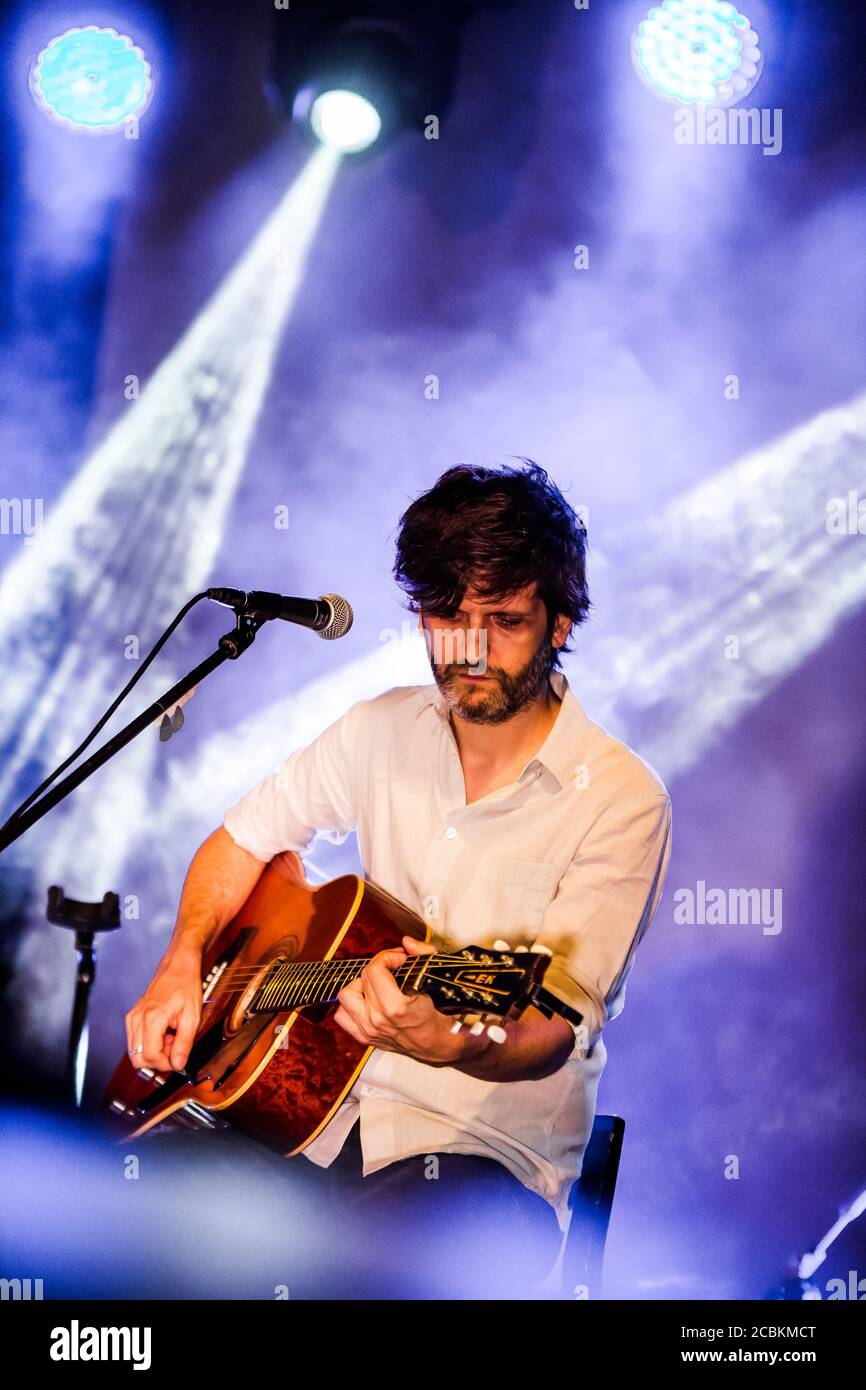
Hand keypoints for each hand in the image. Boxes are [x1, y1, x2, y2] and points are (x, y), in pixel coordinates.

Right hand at [124, 950, 202, 1073]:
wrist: (177, 967)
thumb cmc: (186, 986)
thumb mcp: (192, 1016)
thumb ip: (184, 1043)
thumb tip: (178, 1065)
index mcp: (152, 1018)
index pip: (150, 1056)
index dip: (165, 1064)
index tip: (178, 1059)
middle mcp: (137, 1018)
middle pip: (138, 1058)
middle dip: (158, 1059)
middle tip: (174, 1048)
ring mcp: (132, 1018)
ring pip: (135, 1052)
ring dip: (153, 1052)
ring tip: (170, 1038)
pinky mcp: (131, 1017)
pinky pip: (135, 1041)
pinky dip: (149, 1043)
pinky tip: (163, 1033)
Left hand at [333, 935, 475, 1066]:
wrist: (442, 1046)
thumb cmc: (442, 1017)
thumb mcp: (438, 981)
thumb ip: (423, 955)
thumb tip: (407, 943)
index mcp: (395, 1008)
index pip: (375, 969)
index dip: (388, 957)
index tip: (401, 959)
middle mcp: (378, 1021)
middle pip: (363, 978)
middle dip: (379, 966)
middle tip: (394, 967)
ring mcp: (369, 1031)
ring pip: (346, 995)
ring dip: (360, 985)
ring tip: (377, 984)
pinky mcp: (365, 1038)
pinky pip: (342, 1016)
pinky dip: (350, 1005)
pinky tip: (366, 1000)